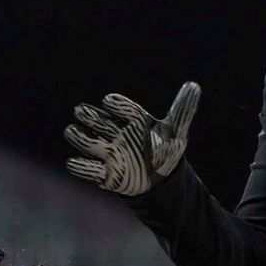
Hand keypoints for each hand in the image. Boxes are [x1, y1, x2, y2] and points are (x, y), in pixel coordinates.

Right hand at [64, 81, 200, 195]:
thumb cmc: (165, 149)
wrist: (159, 179)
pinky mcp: (105, 174)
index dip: (116, 105)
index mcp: (135, 120)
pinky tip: (73, 162)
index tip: (108, 101)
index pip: (124, 109)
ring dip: (80, 138)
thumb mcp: (176, 131)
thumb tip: (194, 85)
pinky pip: (90, 170)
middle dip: (90, 117)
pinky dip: (81, 167)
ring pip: (89, 142)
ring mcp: (109, 152)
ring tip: (71, 131)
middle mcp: (118, 133)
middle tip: (80, 111)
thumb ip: (183, 110)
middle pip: (100, 122)